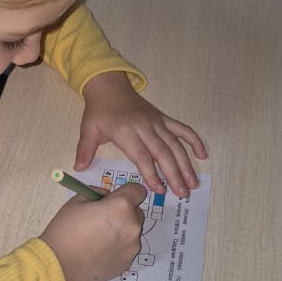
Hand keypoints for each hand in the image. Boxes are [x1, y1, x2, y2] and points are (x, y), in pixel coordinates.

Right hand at [40, 182, 144, 280]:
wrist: (59, 264)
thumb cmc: (65, 231)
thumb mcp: (76, 201)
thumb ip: (97, 194)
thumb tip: (106, 197)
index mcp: (120, 206)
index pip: (137, 191)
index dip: (126, 192)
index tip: (116, 197)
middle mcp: (132, 226)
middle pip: (136, 212)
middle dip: (123, 212)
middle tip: (103, 219)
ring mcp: (131, 247)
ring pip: (132, 232)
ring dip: (121, 231)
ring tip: (98, 238)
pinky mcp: (127, 263)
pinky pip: (127, 249)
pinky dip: (117, 247)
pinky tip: (99, 251)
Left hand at [75, 72, 207, 197]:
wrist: (109, 86)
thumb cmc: (98, 111)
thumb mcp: (88, 129)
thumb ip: (84, 149)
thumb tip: (79, 168)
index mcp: (126, 132)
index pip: (142, 156)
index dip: (151, 173)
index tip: (159, 190)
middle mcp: (145, 127)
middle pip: (163, 153)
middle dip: (174, 174)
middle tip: (183, 194)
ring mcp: (157, 122)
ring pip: (176, 144)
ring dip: (186, 164)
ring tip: (193, 183)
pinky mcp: (164, 118)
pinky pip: (183, 129)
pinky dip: (194, 141)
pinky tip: (203, 156)